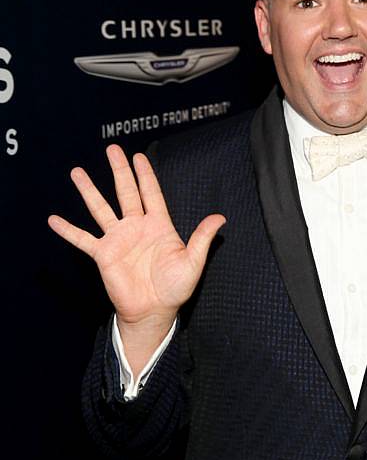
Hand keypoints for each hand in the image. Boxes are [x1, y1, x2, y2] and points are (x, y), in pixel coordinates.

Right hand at [48, 144, 225, 369]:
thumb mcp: (192, 261)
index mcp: (159, 225)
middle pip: (126, 192)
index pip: (151, 193)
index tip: (139, 156)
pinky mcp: (104, 254)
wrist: (154, 311)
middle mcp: (136, 227)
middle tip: (112, 149)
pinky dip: (68, 230)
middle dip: (119, 171)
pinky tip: (54, 220)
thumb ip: (202, 238)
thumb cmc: (174, 287)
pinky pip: (82, 239)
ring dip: (89, 191)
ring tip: (77, 172)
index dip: (145, 175)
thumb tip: (220, 217)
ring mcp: (118, 239)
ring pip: (101, 209)